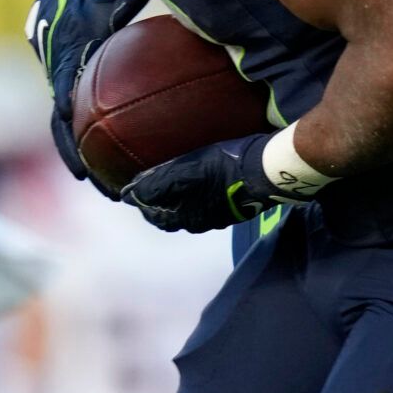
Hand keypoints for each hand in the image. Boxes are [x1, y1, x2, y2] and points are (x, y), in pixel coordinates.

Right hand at [28, 0, 147, 183]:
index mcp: (65, 66)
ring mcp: (64, 102)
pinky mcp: (72, 109)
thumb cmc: (88, 5)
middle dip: (81, 159)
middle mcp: (60, 89)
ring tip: (115, 194)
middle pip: (66, 132)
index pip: (64, 98)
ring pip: (74, 140)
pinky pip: (84, 135)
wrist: (60, 9)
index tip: (78, 147)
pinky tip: (123, 179)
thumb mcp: (106, 1)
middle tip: (102, 186)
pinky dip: (99, 156)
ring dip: (91, 166)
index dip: (69, 122)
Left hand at [122, 132, 290, 232]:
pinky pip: (209, 203)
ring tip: (175, 182)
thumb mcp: (183, 173)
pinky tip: (202, 182)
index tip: (136, 189)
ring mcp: (221, 215)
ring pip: (192, 211)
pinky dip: (198, 195)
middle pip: (174, 216)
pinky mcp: (235, 205)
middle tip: (153, 184)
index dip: (144, 203)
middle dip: (161, 204)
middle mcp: (202, 222)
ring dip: (180, 200)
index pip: (156, 217)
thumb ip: (155, 184)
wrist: (264, 170)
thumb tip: (128, 195)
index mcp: (187, 217)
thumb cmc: (221, 170)